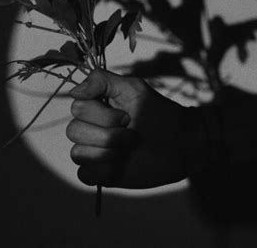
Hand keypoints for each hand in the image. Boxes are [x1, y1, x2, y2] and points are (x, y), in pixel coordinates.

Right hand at [66, 69, 208, 188]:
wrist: (182, 144)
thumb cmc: (160, 114)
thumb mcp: (134, 89)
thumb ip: (102, 81)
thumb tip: (73, 91)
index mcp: (98, 107)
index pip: (77, 107)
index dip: (101, 113)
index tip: (127, 115)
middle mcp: (92, 128)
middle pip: (74, 130)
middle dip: (108, 134)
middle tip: (133, 134)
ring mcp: (96, 152)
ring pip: (77, 153)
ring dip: (107, 151)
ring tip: (129, 149)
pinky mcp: (102, 173)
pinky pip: (84, 174)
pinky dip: (101, 170)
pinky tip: (119, 165)